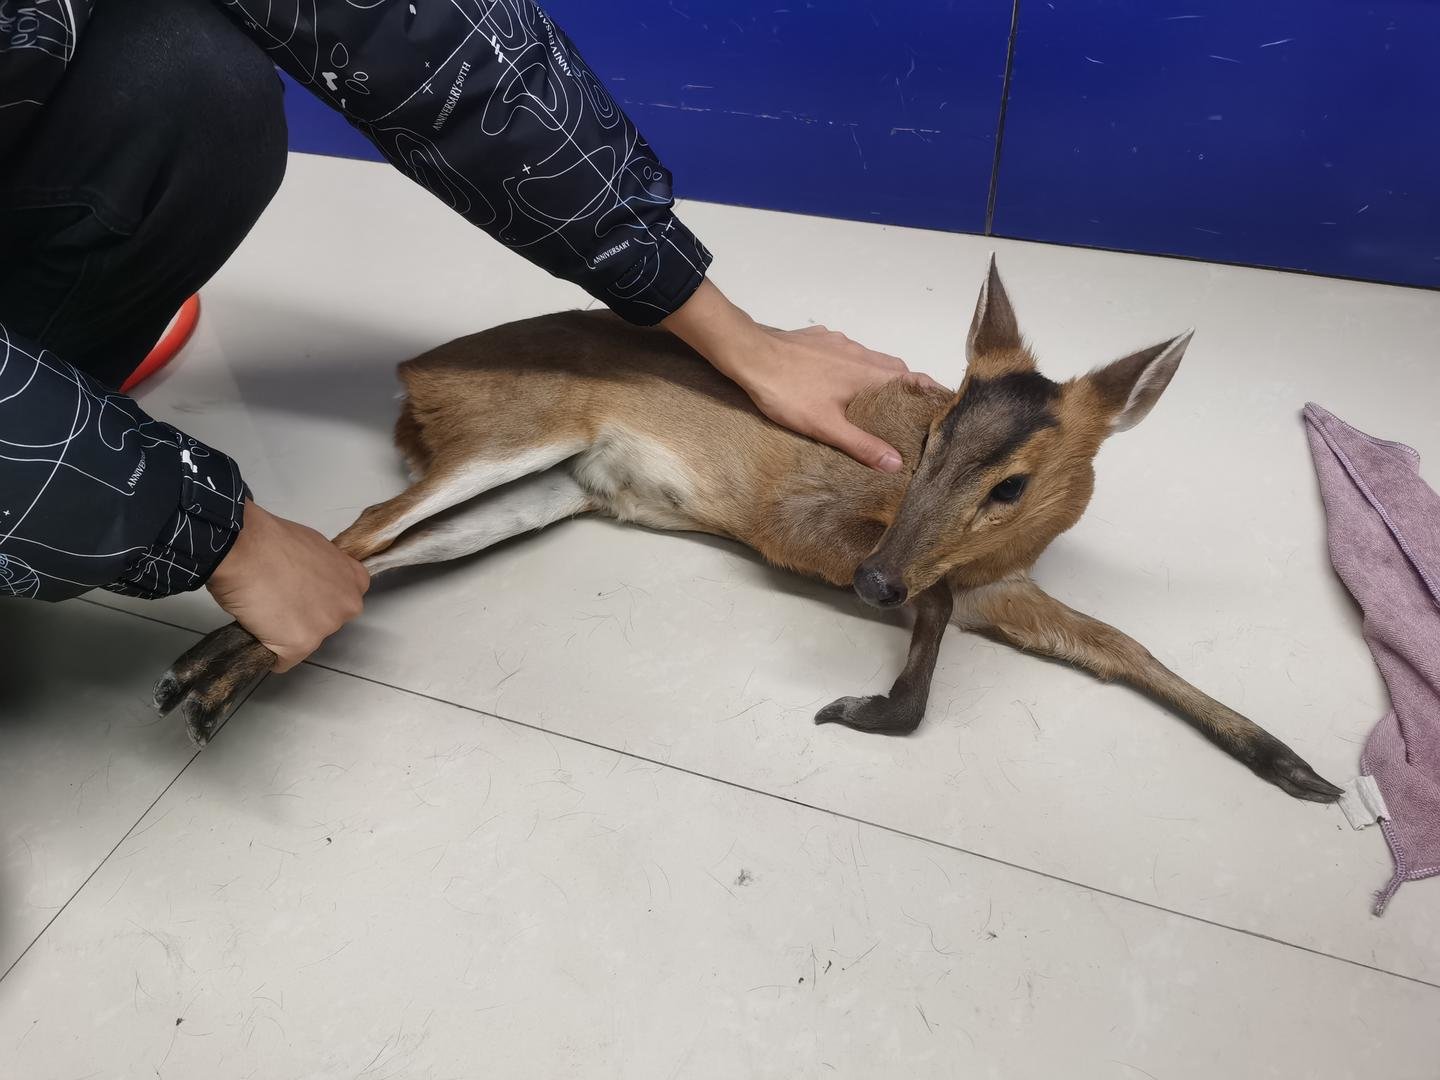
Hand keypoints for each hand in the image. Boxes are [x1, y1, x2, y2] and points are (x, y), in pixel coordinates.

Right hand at [206, 502, 368, 672]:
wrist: (243, 549)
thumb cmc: (271, 541)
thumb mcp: (314, 547)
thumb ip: (324, 570)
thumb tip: (312, 580)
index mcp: (354, 580)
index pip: (344, 600)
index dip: (320, 598)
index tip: (302, 594)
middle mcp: (348, 606)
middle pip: (326, 622)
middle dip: (305, 617)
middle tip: (279, 601)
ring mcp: (325, 627)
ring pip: (305, 641)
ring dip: (285, 634)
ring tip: (263, 612)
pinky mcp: (301, 645)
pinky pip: (284, 661)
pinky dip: (269, 653)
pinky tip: (257, 633)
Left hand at [663, 279, 942, 471]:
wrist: (748, 353)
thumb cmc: (787, 391)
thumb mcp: (826, 426)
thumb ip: (862, 444)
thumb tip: (896, 463)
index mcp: (869, 373)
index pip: (914, 379)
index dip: (931, 391)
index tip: (943, 405)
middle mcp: (860, 352)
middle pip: (895, 368)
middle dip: (906, 386)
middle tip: (907, 410)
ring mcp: (838, 342)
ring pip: (869, 357)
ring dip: (877, 375)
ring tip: (874, 399)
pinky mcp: (817, 338)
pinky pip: (844, 350)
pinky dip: (850, 365)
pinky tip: (834, 379)